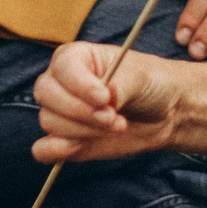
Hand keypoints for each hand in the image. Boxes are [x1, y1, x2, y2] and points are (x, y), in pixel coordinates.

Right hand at [32, 41, 188, 164]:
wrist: (163, 113)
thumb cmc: (149, 84)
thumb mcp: (141, 77)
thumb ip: (120, 86)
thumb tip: (106, 99)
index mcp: (76, 57)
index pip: (63, 67)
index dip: (80, 85)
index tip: (104, 98)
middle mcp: (62, 83)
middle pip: (47, 94)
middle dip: (81, 111)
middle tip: (112, 117)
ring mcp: (61, 112)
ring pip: (50, 122)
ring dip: (83, 130)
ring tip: (115, 126)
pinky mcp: (64, 140)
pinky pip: (43, 149)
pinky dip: (57, 150)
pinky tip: (81, 146)